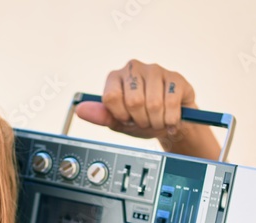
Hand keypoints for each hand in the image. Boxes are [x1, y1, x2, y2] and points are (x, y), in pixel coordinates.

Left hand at [75, 59, 219, 159]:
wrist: (169, 122)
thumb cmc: (142, 119)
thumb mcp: (118, 122)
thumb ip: (101, 116)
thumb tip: (80, 109)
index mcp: (115, 77)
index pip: (111, 97)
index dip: (121, 115)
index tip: (126, 119)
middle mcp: (133, 68)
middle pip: (134, 101)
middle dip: (141, 120)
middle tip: (145, 121)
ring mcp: (155, 70)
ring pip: (154, 104)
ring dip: (157, 121)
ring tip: (158, 120)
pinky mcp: (175, 77)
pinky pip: (171, 104)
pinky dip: (171, 120)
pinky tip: (170, 120)